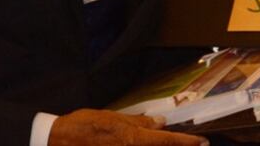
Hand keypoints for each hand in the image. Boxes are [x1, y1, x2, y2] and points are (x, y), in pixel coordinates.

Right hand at [48, 109, 207, 145]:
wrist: (56, 142)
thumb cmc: (83, 127)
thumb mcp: (112, 118)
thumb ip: (138, 122)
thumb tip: (160, 122)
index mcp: (131, 140)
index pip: (166, 142)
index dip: (187, 142)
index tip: (203, 141)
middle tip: (194, 145)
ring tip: (172, 144)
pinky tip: (144, 145)